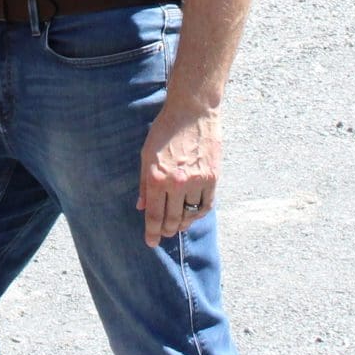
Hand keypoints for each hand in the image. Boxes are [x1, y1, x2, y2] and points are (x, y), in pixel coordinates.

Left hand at [137, 99, 219, 245]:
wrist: (193, 111)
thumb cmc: (165, 130)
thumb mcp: (147, 155)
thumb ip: (144, 183)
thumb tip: (142, 207)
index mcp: (158, 178)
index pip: (154, 216)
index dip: (152, 232)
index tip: (151, 242)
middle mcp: (177, 183)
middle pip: (172, 219)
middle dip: (166, 230)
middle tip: (164, 234)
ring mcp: (197, 181)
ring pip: (189, 214)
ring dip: (182, 223)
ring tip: (177, 224)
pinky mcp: (213, 177)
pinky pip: (206, 205)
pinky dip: (198, 213)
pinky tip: (192, 213)